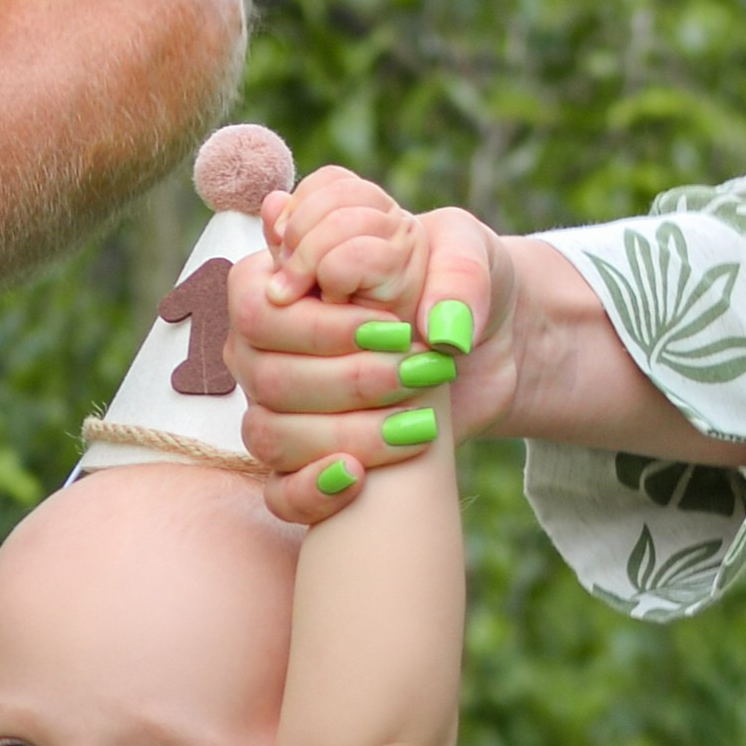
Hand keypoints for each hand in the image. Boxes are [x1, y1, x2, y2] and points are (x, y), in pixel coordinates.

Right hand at [225, 170, 519, 524]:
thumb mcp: (469, 253)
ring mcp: (276, 408)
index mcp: (287, 279)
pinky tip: (358, 477)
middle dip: (350, 381)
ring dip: (346, 432)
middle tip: (418, 371)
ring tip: (418, 422)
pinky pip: (280, 493)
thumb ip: (456, 271)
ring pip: (271, 435)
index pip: (258, 311)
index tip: (393, 329)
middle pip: (266, 378)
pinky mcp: (301, 462)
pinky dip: (312, 492)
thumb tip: (436, 327)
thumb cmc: (461, 288)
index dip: (319, 328)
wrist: (487, 349)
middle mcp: (266, 346)